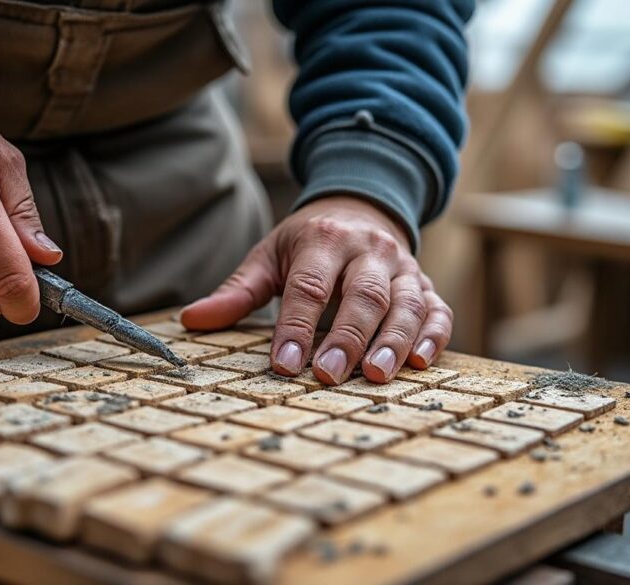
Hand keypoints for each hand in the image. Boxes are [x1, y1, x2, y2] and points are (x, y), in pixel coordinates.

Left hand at [181, 196, 452, 384]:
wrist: (362, 208)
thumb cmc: (308, 243)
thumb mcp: (269, 256)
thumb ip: (236, 292)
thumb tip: (190, 320)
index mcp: (324, 240)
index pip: (309, 286)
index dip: (296, 326)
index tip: (283, 364)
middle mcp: (369, 251)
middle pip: (363, 294)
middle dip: (347, 337)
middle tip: (328, 375)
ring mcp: (403, 268)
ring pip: (406, 303)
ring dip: (393, 340)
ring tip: (376, 375)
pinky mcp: (427, 284)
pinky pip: (438, 309)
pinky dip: (433, 336)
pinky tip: (419, 362)